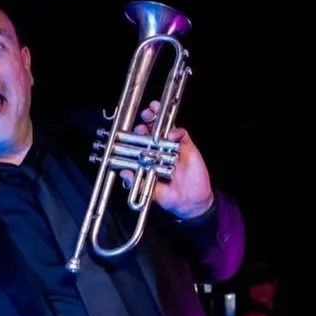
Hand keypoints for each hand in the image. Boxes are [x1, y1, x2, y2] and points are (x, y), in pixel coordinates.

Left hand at [119, 99, 213, 219]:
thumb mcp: (152, 192)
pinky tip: (170, 134)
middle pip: (153, 130)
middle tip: (143, 117)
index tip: (133, 131)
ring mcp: (175, 148)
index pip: (142, 141)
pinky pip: (182, 135)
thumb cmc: (172, 198)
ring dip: (159, 117)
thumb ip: (138, 182)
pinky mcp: (188, 148)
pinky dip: (176, 132)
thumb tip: (124, 174)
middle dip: (147, 120)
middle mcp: (161, 151)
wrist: (191, 203)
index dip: (137, 134)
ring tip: (153, 112)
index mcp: (151, 159)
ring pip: (166, 127)